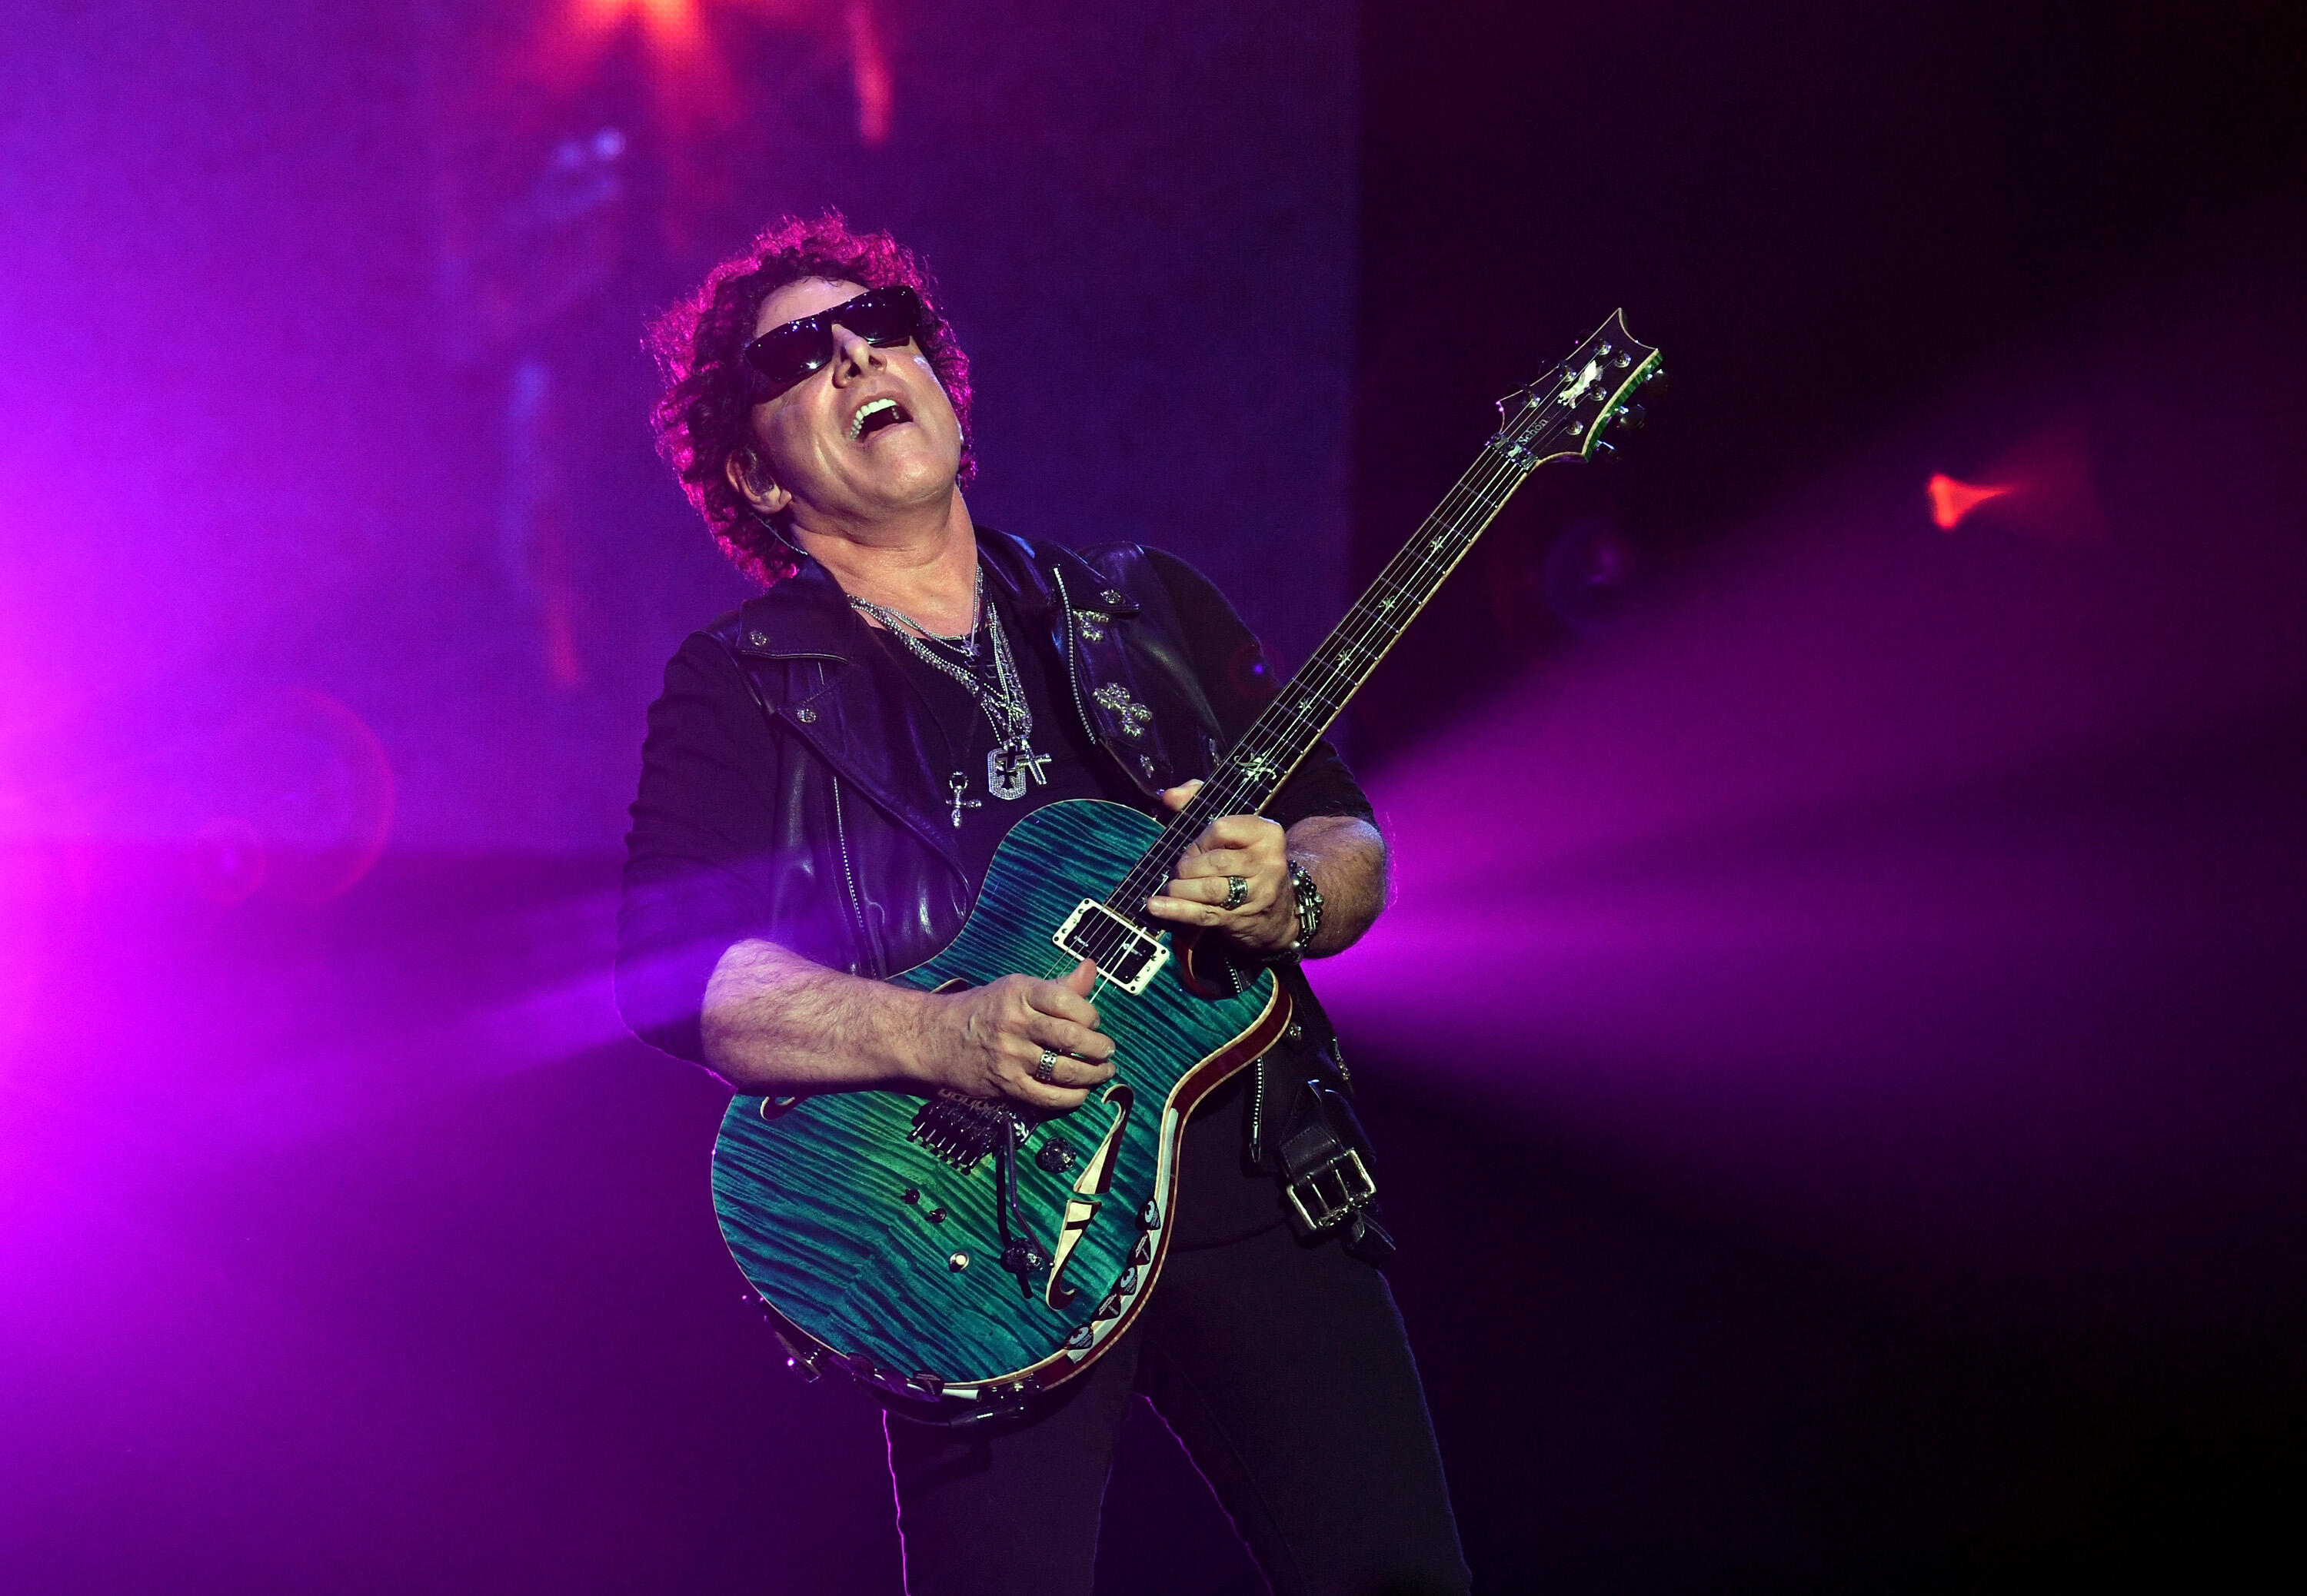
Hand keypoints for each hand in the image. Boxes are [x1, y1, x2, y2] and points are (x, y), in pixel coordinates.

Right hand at [911, 958, 1117, 1109]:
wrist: (936, 1038)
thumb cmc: (984, 1010)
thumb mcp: (1017, 989)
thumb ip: (1059, 986)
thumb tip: (1092, 969)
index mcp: (1020, 993)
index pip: (1069, 1001)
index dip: (1091, 1015)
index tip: (1094, 1022)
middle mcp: (1015, 1023)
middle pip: (1071, 1037)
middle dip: (1099, 1047)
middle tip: (1108, 1051)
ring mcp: (1010, 1056)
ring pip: (1065, 1070)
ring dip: (1092, 1074)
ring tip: (1103, 1072)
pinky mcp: (1005, 1085)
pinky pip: (1048, 1097)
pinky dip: (1072, 1098)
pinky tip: (1081, 1092)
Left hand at [1143, 781, 1297, 957]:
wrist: (1278, 907)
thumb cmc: (1246, 857)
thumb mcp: (1233, 826)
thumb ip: (1198, 800)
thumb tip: (1170, 797)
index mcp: (1267, 833)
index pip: (1222, 829)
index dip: (1200, 839)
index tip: (1194, 848)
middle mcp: (1268, 863)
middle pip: (1216, 862)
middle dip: (1188, 866)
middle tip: (1178, 871)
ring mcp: (1259, 893)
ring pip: (1211, 890)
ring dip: (1181, 889)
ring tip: (1169, 887)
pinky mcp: (1244, 918)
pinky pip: (1206, 914)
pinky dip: (1177, 911)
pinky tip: (1157, 907)